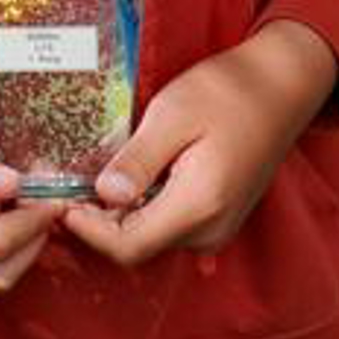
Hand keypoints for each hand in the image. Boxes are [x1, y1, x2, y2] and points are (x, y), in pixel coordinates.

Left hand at [62, 18, 338, 266]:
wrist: (279, 90)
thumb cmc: (226, 93)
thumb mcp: (172, 114)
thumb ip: (139, 160)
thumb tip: (105, 196)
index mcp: (198, 206)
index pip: (129, 247)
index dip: (88, 231)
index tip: (59, 201)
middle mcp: (209, 230)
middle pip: (136, 245)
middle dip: (97, 222)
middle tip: (65, 185)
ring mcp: (216, 228)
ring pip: (150, 237)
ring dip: (117, 215)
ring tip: (89, 176)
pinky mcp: (216, 217)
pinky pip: (167, 225)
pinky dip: (139, 209)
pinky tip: (124, 178)